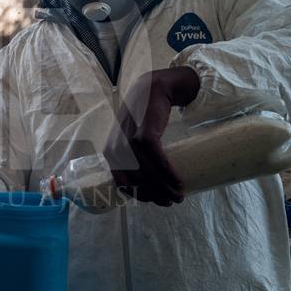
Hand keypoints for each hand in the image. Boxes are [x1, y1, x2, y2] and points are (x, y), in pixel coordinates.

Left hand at [103, 66, 199, 206]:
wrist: (152, 88)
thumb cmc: (142, 115)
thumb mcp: (128, 136)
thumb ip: (129, 155)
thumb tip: (145, 181)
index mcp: (111, 153)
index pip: (122, 184)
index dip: (140, 196)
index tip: (156, 201)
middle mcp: (117, 149)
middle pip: (139, 182)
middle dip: (157, 196)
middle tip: (173, 201)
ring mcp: (130, 142)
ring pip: (150, 174)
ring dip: (166, 188)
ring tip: (179, 194)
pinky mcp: (146, 134)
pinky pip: (158, 161)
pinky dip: (169, 173)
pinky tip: (178, 181)